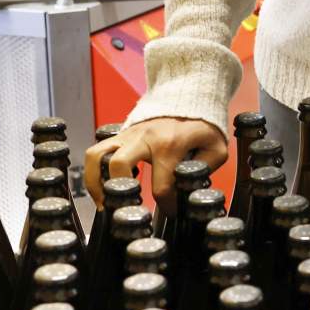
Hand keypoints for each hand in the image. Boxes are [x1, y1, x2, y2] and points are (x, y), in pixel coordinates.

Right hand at [83, 117, 229, 210]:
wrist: (187, 96)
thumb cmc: (202, 125)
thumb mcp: (216, 148)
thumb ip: (207, 170)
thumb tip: (191, 189)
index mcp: (170, 144)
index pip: (161, 186)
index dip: (166, 206)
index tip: (170, 213)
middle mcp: (144, 138)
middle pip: (118, 166)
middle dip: (119, 194)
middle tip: (124, 211)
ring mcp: (128, 135)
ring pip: (96, 156)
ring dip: (95, 183)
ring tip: (103, 202)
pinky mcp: (118, 134)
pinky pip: (95, 152)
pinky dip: (93, 172)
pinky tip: (103, 188)